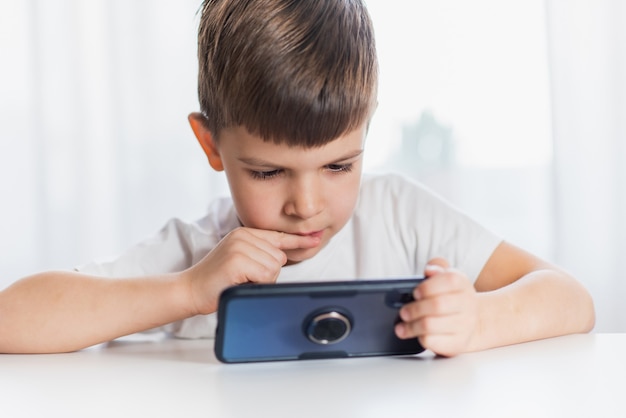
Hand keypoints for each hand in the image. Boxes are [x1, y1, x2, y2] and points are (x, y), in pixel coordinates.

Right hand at [182, 227, 320, 314]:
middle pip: (280, 257)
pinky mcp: (237, 260)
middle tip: (245, 278)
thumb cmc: (217, 280)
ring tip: (240, 280)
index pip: (278, 236)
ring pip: (274, 267)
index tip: (315, 240)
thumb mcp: (240, 260)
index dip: (298, 240)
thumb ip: (260, 254)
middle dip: (268, 274)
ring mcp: (240, 246)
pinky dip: (256, 284)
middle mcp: (244, 235)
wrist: (190, 289)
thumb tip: (283, 257)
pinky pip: (265, 276)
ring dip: (261, 281)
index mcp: (246, 233)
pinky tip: (238, 282)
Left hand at [394, 258, 478, 356]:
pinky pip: (433, 341)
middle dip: (415, 308)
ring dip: (411, 326)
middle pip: (437, 305)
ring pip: (431, 325)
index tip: (415, 292)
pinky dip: (420, 338)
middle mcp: (467, 303)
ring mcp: (465, 325)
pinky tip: (415, 335)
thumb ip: (437, 268)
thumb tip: (430, 269)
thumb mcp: (446, 278)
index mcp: (462, 284)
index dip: (428, 286)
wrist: (473, 323)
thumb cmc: (451, 298)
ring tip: (402, 327)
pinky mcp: (458, 343)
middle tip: (403, 312)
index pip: (449, 280)